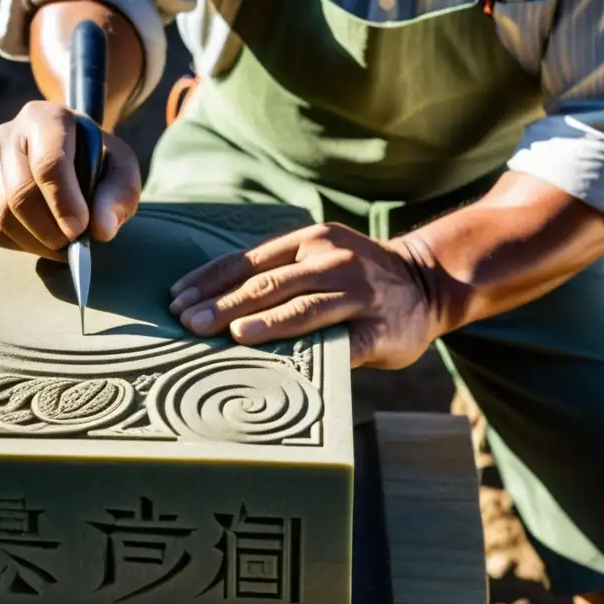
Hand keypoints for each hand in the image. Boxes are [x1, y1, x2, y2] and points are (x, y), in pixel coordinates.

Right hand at [0, 101, 141, 259]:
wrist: (68, 152)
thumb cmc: (97, 161)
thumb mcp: (121, 169)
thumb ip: (119, 195)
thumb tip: (101, 231)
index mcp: (47, 118)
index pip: (48, 163)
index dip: (64, 203)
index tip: (80, 231)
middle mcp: (9, 132)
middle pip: (20, 193)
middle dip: (49, 230)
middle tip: (71, 245)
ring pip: (2, 214)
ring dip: (35, 242)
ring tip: (61, 247)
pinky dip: (18, 244)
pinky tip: (40, 241)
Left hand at [168, 223, 441, 368]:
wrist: (428, 282)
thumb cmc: (355, 279)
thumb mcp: (317, 260)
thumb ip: (277, 276)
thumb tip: (212, 307)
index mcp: (308, 241)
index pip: (247, 261)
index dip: (209, 280)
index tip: (175, 299)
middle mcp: (331, 259)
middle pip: (268, 284)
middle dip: (223, 304)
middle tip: (187, 322)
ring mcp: (358, 292)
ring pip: (303, 306)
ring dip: (265, 321)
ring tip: (232, 335)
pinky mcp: (379, 327)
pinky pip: (342, 342)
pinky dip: (313, 350)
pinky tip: (285, 362)